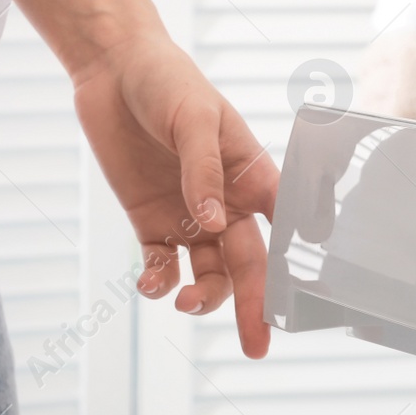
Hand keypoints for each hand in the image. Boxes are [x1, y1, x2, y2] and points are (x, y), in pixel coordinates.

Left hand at [69, 32, 278, 357]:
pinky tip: (151, 284)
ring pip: (209, 273)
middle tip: (258, 344)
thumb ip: (204, 171)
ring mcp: (190, 215)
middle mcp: (229, 202)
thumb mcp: (194, 117)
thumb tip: (214, 223)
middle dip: (256, 304)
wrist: (112, 70)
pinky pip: (162, 265)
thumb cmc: (168, 81)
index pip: (287, 224)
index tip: (302, 297)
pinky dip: (158, 282)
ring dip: (205, 296)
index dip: (298, 261)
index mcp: (254, 173)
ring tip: (187, 302)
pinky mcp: (151, 222)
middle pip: (250, 262)